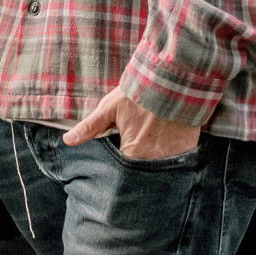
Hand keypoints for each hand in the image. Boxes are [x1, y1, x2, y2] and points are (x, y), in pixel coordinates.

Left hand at [62, 89, 202, 162]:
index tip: (118, 165)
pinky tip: (169, 146)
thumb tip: (67, 140)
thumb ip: (90, 127)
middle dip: (137, 172)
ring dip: (155, 166)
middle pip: (141, 175)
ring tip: (152, 151)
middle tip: (137, 154)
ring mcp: (172, 156)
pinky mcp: (188, 150)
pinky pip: (179, 162)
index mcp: (132, 153)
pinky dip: (173, 158)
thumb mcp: (111, 107)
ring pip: (160, 171)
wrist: (174, 79)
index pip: (121, 174)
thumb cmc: (139, 93)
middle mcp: (153, 160)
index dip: (118, 171)